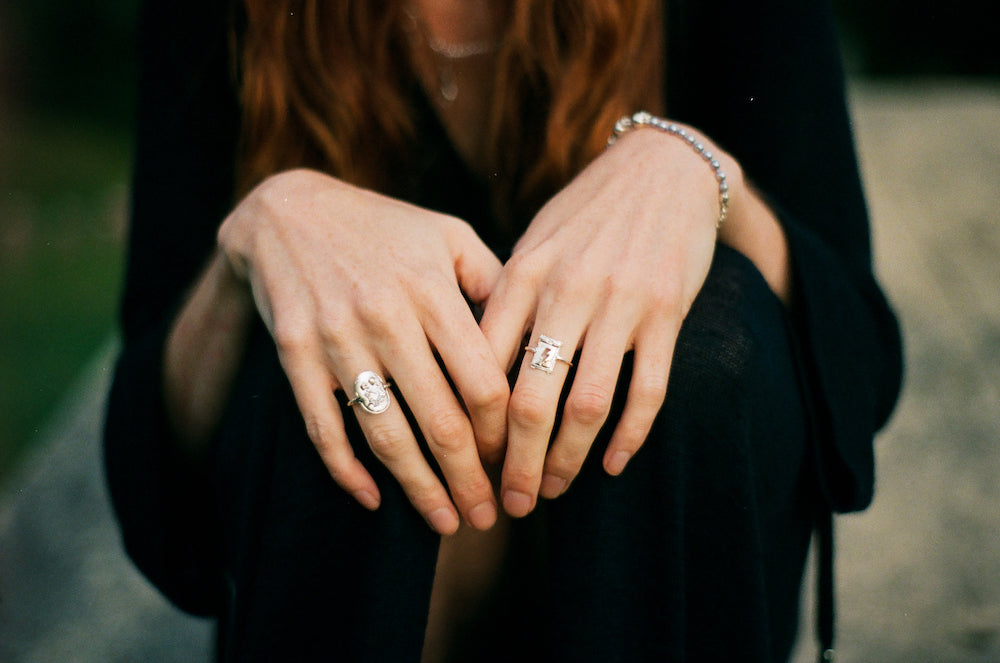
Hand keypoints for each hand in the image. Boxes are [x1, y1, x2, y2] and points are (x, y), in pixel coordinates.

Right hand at [217, 169, 508, 533]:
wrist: (285, 210)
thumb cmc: (384, 226)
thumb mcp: (448, 233)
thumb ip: (493, 281)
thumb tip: (534, 337)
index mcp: (433, 290)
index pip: (482, 382)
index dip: (503, 432)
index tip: (513, 459)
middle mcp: (387, 318)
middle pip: (440, 420)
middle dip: (470, 480)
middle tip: (490, 517)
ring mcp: (337, 339)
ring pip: (385, 434)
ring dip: (419, 489)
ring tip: (446, 522)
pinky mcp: (296, 355)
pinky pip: (322, 426)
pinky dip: (345, 470)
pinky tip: (372, 500)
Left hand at [481, 126, 736, 516]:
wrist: (662, 169)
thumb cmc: (584, 213)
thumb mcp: (532, 244)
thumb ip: (503, 300)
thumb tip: (471, 368)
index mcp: (523, 273)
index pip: (483, 365)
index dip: (472, 423)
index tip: (465, 459)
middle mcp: (567, 291)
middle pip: (529, 399)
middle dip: (513, 462)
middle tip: (508, 500)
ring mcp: (620, 303)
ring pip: (587, 405)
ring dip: (567, 461)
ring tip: (553, 491)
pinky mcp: (667, 313)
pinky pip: (649, 390)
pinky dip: (629, 436)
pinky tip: (613, 464)